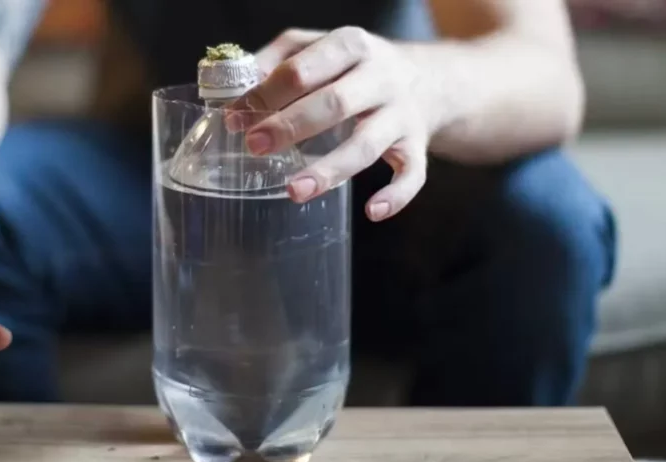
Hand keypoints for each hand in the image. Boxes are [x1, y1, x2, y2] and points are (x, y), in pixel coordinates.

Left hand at [234, 27, 437, 220]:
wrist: (429, 79)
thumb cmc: (357, 67)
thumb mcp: (320, 45)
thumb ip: (279, 59)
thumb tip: (238, 91)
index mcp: (352, 46)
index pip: (303, 68)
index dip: (266, 94)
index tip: (236, 118)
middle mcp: (382, 77)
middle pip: (335, 103)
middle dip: (291, 126)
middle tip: (255, 146)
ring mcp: (402, 114)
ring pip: (367, 145)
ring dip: (330, 170)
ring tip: (294, 191)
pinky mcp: (417, 146)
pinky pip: (412, 174)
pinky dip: (396, 195)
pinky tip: (372, 211)